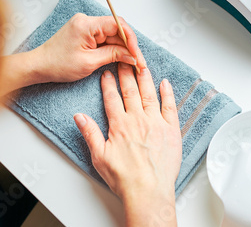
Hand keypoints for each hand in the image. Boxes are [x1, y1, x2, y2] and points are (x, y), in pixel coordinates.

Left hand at [32, 13, 145, 82]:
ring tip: (131, 62)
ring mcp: (86, 26)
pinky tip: (120, 57)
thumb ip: (113, 55)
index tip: (136, 53)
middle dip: (129, 46)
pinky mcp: (85, 33)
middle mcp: (86, 21)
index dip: (131, 38)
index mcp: (86, 24)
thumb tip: (131, 55)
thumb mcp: (89, 63)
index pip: (118, 24)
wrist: (39, 66)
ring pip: (112, 35)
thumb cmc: (57, 64)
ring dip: (122, 48)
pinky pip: (104, 38)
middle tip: (138, 62)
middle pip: (117, 30)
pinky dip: (113, 48)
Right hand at [74, 63, 181, 225]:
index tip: (107, 73)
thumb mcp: (99, 156)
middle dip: (126, 73)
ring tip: (141, 65)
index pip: (112, 98)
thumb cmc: (125, 178)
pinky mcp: (171, 129)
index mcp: (120, 125)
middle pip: (130, 91)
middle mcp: (138, 119)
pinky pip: (169, 106)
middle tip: (123, 60)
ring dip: (144, 78)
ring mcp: (156, 122)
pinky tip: (165, 83)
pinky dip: (167, 93)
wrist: (148, 191)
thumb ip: (90, 133)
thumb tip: (79, 116)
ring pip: (149, 94)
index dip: (108, 84)